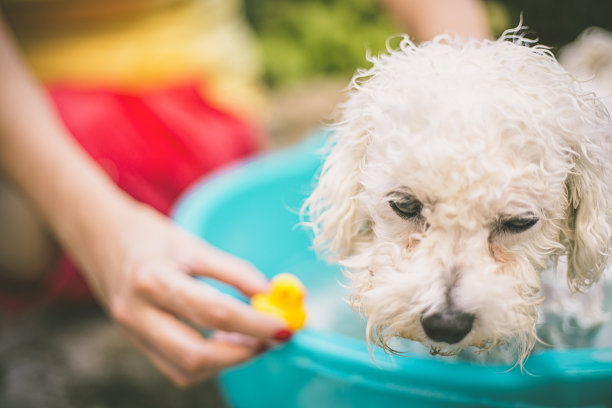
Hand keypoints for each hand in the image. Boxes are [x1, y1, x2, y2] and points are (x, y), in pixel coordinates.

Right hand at [73, 201, 288, 386]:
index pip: (212, 311)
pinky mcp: (134, 341)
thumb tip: (269, 295)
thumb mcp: (192, 243)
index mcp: (153, 279)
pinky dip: (207, 363)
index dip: (254, 324)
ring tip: (251, 339)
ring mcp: (131, 332)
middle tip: (270, 340)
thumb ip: (232, 270)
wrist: (96, 236)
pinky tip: (225, 342)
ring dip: (226, 361)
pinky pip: (173, 367)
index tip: (284, 328)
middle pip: (194, 355)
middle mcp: (137, 312)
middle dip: (241, 354)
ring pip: (184, 370)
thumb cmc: (147, 235)